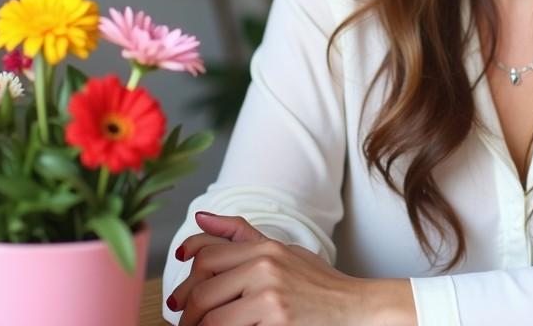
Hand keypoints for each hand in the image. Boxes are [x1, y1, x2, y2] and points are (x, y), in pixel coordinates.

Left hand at [168, 211, 413, 325]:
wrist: (355, 307)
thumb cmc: (318, 283)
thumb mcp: (283, 251)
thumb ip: (241, 235)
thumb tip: (201, 217)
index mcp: (265, 247)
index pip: (206, 252)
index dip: (183, 272)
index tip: (177, 290)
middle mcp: (265, 265)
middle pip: (202, 286)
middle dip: (185, 308)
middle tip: (183, 320)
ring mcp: (270, 294)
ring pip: (210, 314)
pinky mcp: (276, 319)